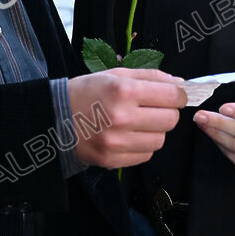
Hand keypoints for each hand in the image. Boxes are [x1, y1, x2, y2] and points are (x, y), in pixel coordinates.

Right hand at [67, 69, 186, 169]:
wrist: (54, 118)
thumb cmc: (85, 92)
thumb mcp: (114, 75)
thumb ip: (149, 76)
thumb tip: (180, 83)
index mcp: (123, 91)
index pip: (171, 96)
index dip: (179, 94)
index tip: (175, 94)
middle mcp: (121, 117)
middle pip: (170, 120)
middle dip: (168, 112)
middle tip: (155, 108)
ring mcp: (117, 142)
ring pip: (160, 140)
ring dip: (155, 130)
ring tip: (138, 122)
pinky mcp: (113, 160)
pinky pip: (146, 154)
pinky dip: (143, 145)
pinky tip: (129, 135)